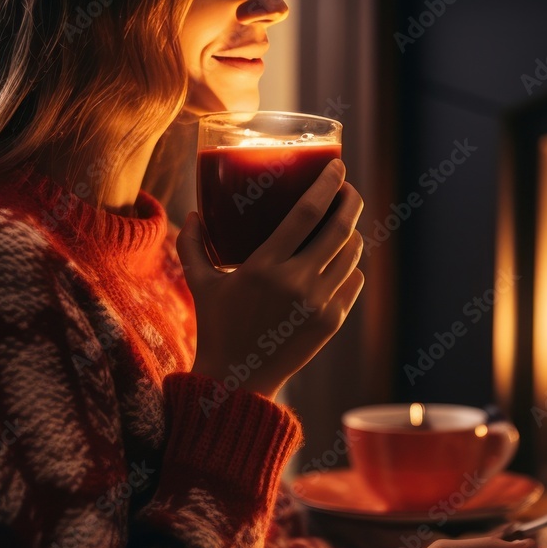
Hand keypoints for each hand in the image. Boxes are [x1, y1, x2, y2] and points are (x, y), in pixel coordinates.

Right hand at [177, 159, 364, 401]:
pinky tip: (342, 256)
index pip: (307, 213)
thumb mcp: (199, 284)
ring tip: (344, 220)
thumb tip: (193, 213)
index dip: (327, 184)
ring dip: (352, 231)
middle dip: (350, 200)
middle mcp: (296, 282)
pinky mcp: (332, 321)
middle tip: (347, 187)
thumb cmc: (215, 327)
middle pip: (340, 228)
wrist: (238, 382)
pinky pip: (353, 280)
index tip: (337, 165)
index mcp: (264, 266)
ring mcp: (319, 303)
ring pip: (352, 253)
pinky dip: (351, 264)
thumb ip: (192, 245)